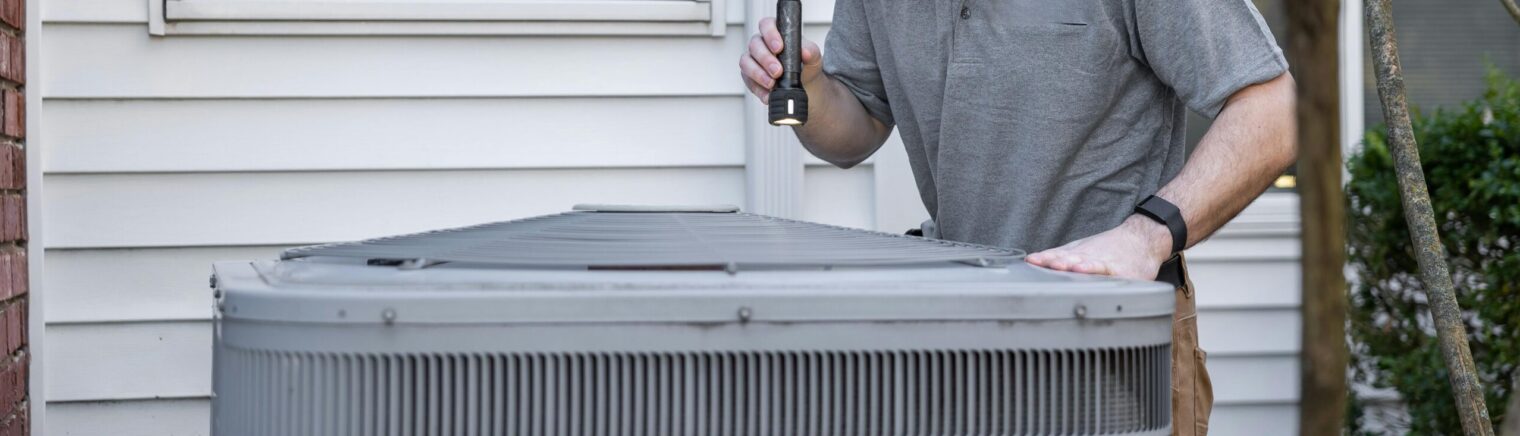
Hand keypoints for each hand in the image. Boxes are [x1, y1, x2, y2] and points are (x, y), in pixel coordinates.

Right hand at [738, 17, 822, 102]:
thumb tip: (805, 52)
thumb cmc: (806, 66)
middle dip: (765, 59)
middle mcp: (761, 44)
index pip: (766, 25)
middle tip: (777, 71)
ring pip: (746, 62)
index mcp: (775, 33)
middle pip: (755, 45)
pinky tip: (768, 94)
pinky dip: (758, 89)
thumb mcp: (814, 58)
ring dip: (758, 74)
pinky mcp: (749, 77)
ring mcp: (753, 61)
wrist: (805, 87)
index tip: (779, 48)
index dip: (770, 34)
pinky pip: (748, 81)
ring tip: (771, 84)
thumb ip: (811, 52)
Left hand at [1025, 216, 1172, 280]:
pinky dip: (1104, 274)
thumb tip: (1032, 259)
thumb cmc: (1109, 247)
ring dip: (1077, 265)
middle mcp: (1089, 257)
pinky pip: (1112, 273)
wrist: (1143, 239)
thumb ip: (1059, 255)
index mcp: (1077, 254)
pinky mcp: (1123, 272)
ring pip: (1089, 264)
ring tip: (1066, 267)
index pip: (1057, 255)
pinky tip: (1096, 274)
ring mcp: (1105, 264)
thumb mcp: (1082, 248)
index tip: (1031, 261)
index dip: (1044, 258)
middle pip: (1070, 258)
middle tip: (1041, 264)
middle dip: (1055, 262)